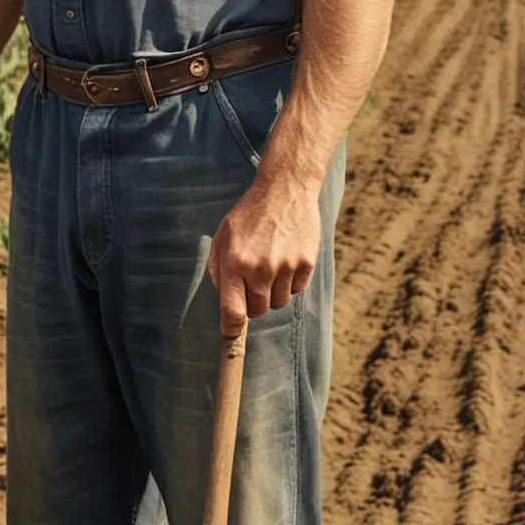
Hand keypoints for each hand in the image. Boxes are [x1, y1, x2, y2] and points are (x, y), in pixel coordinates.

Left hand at [207, 170, 322, 335]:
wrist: (286, 189)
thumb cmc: (250, 213)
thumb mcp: (223, 235)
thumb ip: (218, 269)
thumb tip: (223, 301)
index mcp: (235, 262)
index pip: (232, 310)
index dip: (231, 328)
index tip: (231, 335)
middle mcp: (260, 268)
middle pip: (257, 311)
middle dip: (252, 303)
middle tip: (252, 282)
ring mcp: (285, 267)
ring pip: (278, 303)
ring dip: (273, 292)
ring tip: (270, 265)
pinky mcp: (306, 263)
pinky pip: (296, 290)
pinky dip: (291, 282)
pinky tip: (286, 259)